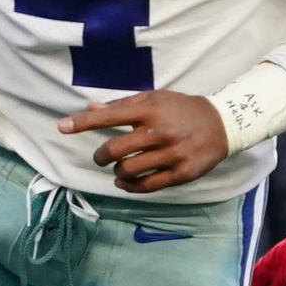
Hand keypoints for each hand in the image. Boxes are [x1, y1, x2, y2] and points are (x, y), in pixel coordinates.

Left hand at [59, 90, 227, 192]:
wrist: (223, 124)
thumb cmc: (182, 109)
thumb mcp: (155, 99)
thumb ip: (123, 105)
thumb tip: (91, 107)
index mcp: (150, 110)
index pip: (109, 116)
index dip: (82, 123)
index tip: (62, 127)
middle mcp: (159, 132)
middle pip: (116, 149)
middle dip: (101, 156)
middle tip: (102, 158)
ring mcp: (171, 154)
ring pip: (130, 170)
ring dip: (118, 171)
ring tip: (120, 168)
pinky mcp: (181, 173)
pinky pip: (147, 186)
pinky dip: (130, 186)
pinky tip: (125, 182)